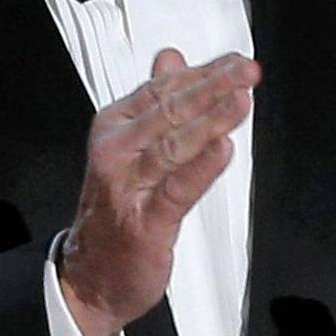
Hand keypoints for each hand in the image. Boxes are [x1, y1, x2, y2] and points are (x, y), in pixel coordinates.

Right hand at [58, 47, 259, 335]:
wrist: (90, 276)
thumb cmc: (114, 211)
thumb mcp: (129, 146)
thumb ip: (154, 101)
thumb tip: (171, 58)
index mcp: (114, 128)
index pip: (161, 89)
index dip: (202, 71)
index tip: (234, 61)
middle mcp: (116, 153)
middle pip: (169, 111)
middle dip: (212, 87)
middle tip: (245, 71)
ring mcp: (128, 187)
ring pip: (173, 145)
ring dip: (211, 121)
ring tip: (240, 101)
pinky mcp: (145, 223)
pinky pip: (177, 190)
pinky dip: (200, 169)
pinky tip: (222, 150)